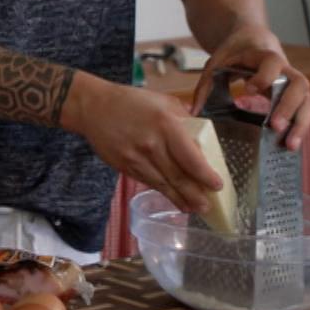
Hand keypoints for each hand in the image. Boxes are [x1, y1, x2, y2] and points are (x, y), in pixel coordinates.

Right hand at [63, 73, 223, 214]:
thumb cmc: (130, 101)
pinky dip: (163, 193)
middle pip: (178, 176)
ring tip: (195, 209)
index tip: (217, 185)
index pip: (191, 157)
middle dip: (196, 194)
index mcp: (166, 124)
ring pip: (164, 184)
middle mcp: (152, 144)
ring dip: (181, 199)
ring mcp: (136, 158)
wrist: (93, 108)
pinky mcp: (125, 166)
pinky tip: (173, 199)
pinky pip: (149, 182)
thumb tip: (200, 134)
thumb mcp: (162, 101)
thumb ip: (183, 117)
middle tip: (209, 206)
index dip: (205, 175)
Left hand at [188, 25, 309, 149]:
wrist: (253, 43)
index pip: (272, 62)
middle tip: (275, 126)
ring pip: (307, 100)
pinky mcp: (295, 96)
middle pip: (299, 84)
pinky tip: (290, 144)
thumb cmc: (234, 54)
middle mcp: (285, 70)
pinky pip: (304, 111)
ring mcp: (292, 84)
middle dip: (288, 106)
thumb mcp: (216, 63)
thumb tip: (195, 112)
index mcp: (264, 56)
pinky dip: (300, 127)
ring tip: (289, 145)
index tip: (249, 90)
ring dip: (301, 123)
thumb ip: (205, 85)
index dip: (264, 76)